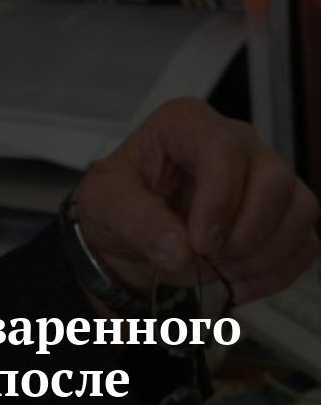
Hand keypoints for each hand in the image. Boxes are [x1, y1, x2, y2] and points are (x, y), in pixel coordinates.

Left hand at [75, 98, 318, 304]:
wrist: (127, 235)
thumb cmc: (118, 203)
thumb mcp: (103, 204)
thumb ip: (135, 221)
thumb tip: (178, 250)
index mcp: (187, 125)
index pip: (224, 147)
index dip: (219, 199)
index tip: (199, 241)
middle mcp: (236, 144)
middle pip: (275, 180)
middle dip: (245, 231)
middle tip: (207, 255)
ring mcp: (264, 179)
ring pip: (302, 211)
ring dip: (263, 254)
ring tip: (218, 267)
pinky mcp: (281, 215)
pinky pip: (305, 244)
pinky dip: (273, 272)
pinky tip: (235, 279)